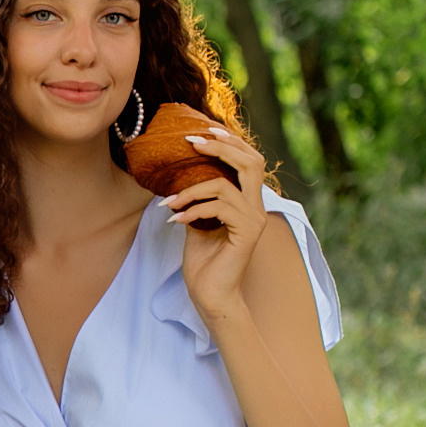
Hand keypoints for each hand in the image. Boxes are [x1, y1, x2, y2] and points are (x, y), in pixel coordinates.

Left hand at [170, 127, 269, 322]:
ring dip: (191, 191)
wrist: (210, 295)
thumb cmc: (204, 262)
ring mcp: (254, 220)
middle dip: (221, 147)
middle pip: (252, 162)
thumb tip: (179, 176)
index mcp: (247, 202)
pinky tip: (176, 222)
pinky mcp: (246, 233)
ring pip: (225, 186)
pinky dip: (193, 210)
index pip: (248, 161)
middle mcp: (256, 207)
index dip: (229, 143)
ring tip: (169, 203)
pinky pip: (220, 208)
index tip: (202, 131)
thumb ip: (197, 199)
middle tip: (192, 141)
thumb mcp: (196, 222)